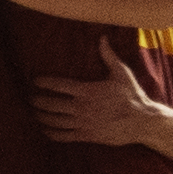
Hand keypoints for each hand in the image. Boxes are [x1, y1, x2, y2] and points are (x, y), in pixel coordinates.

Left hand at [30, 57, 171, 146]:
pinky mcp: (87, 135)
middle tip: (30, 98)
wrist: (142, 121)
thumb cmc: (132, 96)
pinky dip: (52, 133)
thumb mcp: (121, 73)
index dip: (45, 82)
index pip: (59, 85)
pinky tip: (45, 130)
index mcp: (87, 91)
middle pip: (52, 104)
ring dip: (42, 116)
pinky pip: (64, 136)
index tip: (35, 81)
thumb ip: (108, 56)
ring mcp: (83, 123)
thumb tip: (102, 37)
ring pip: (55, 121)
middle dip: (38, 101)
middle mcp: (82, 107)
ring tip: (34, 113)